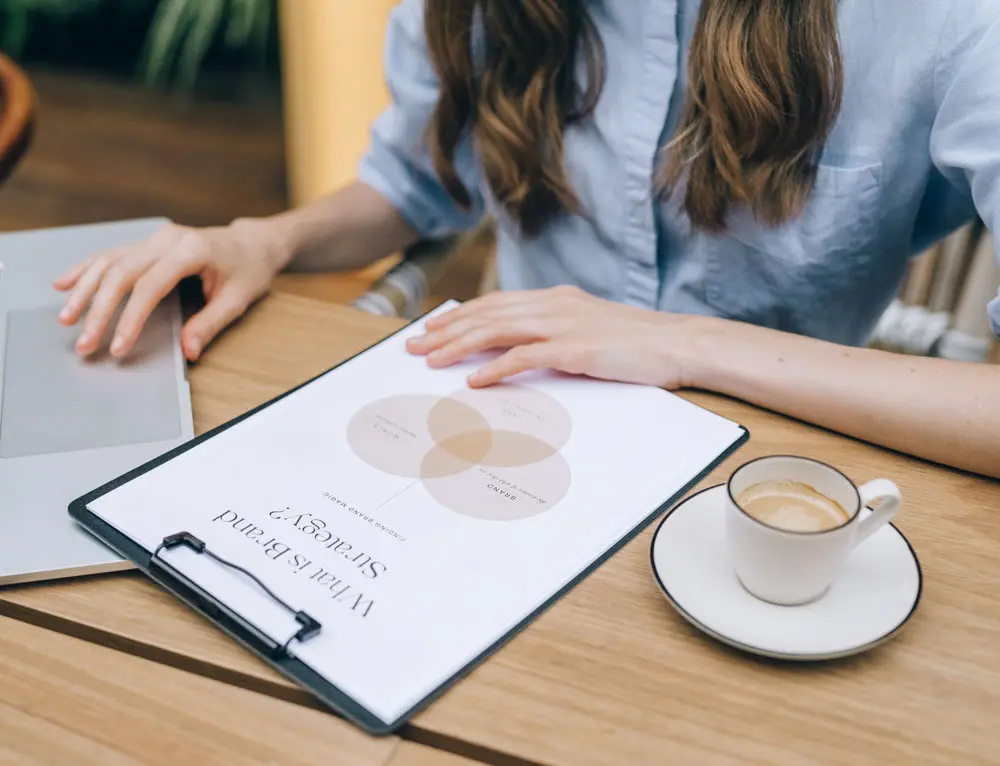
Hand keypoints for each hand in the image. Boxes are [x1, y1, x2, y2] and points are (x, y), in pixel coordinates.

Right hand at [54, 218, 290, 360]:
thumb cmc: (249, 270)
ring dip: (84, 291)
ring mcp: (155, 238)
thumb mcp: (238, 300)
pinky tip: (64, 283)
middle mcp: (168, 239)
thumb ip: (211, 324)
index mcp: (192, 250)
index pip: (150, 287)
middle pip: (121, 274)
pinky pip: (111, 254)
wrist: (253, 244)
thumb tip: (188, 351)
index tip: (117, 347)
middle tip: (85, 343)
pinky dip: (86, 269)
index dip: (130, 319)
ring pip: (109, 262)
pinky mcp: (148, 242)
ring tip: (66, 319)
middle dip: (99, 311)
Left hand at [405, 286, 702, 387]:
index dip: (459, 316)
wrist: (678, 343)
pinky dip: (493, 368)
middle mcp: (554, 305)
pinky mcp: (574, 350)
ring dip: (459, 346)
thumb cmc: (637, 343)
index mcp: (556, 299)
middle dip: (446, 330)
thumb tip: (520, 349)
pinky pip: (523, 357)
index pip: (495, 304)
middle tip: (414, 345)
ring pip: (496, 330)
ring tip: (431, 361)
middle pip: (486, 314)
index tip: (431, 328)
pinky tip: (473, 381)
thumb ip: (555, 332)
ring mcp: (563, 325)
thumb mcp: (589, 329)